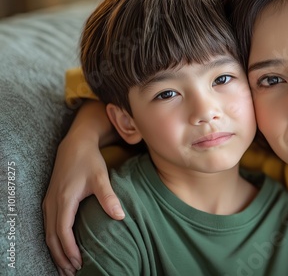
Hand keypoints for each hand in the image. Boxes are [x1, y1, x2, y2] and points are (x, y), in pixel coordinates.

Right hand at [42, 101, 122, 274]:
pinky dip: (54, 241)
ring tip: (67, 267)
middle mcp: (53, 203)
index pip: (63, 233)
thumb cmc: (89, 161)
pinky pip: (49, 226)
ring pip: (48, 233)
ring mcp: (49, 202)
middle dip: (61, 258)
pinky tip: (62, 248)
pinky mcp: (51, 200)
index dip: (70, 251)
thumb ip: (109, 198)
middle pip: (52, 238)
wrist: (76, 144)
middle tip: (73, 273)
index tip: (80, 263)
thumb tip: (120, 217)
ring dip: (56, 252)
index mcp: (64, 200)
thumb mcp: (101, 178)